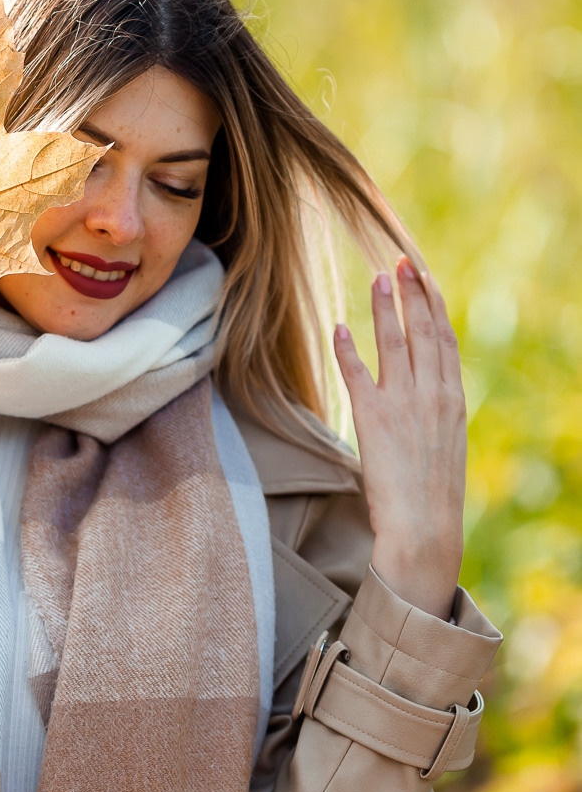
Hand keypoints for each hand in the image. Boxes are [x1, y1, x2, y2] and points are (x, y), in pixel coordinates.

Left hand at [332, 257, 466, 620]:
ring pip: (394, 342)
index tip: (423, 276)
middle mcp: (431, 395)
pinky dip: (348, 349)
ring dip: (385, 307)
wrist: (426, 530)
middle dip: (412, 291)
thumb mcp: (446, 443)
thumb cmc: (433, 495)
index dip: (433, 303)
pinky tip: (340, 327)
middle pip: (422, 330)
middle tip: (399, 261)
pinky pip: (357, 374)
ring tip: (377, 277)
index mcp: (453, 399)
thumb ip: (435, 412)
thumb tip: (425, 392)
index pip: (444, 339)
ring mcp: (403, 404)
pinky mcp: (374, 420)